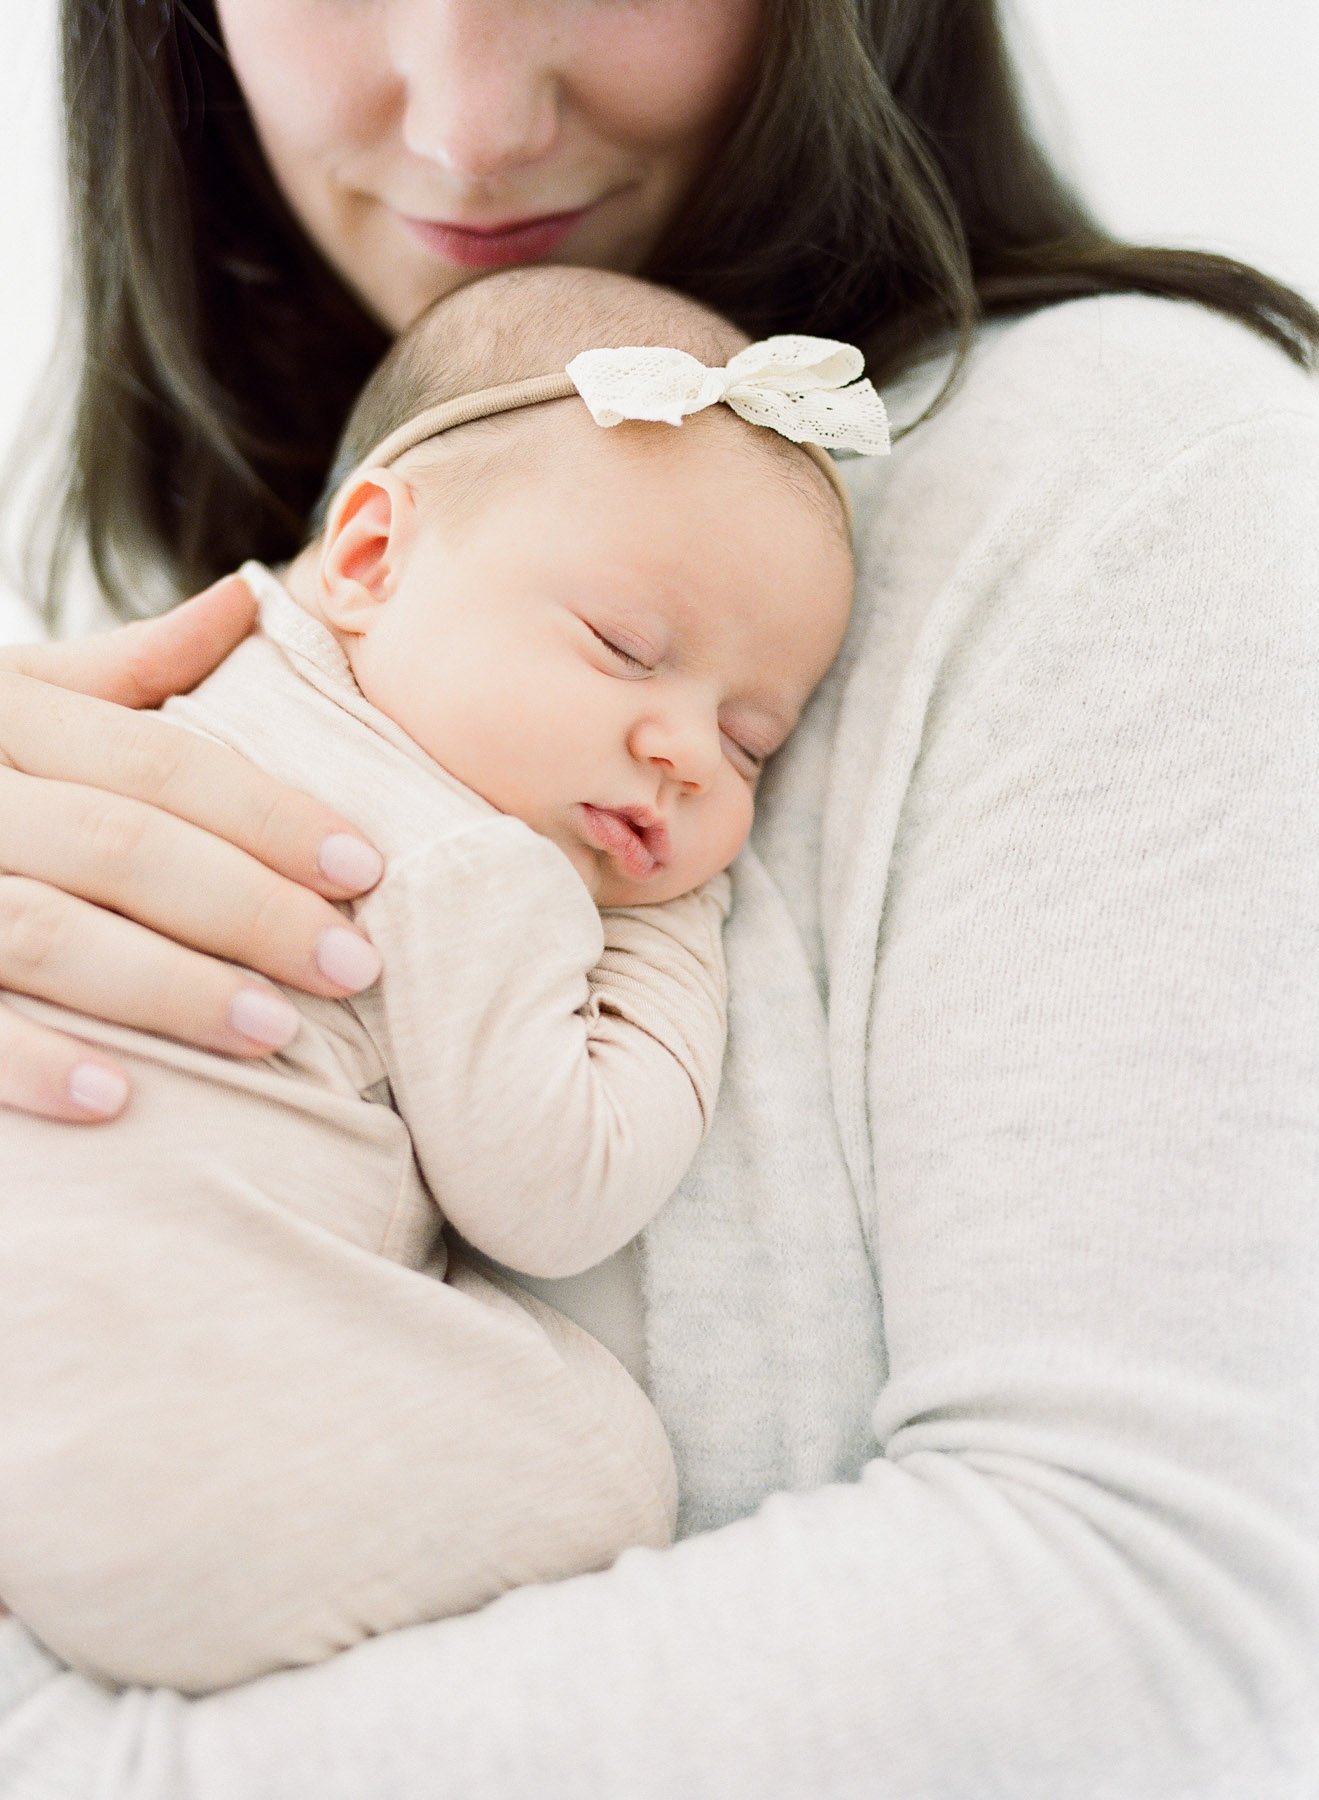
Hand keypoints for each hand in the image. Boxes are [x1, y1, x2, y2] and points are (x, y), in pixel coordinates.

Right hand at [0, 576, 384, 1122]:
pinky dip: (30, 1061)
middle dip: (248, 908)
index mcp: (2, 717)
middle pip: (120, 846)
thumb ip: (124, 670)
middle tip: (351, 966)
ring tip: (272, 1032)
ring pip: (45, 931)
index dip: (268, 815)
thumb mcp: (8, 697)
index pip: (157, 760)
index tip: (366, 867)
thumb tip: (249, 601)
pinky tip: (115, 1098)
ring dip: (167, 988)